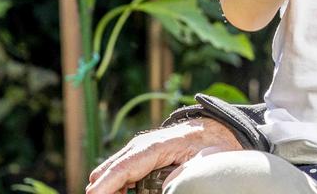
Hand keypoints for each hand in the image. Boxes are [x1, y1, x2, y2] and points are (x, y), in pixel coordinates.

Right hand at [86, 118, 240, 193]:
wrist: (214, 129)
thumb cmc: (211, 145)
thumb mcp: (204, 161)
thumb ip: (185, 173)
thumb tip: (168, 187)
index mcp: (156, 146)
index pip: (124, 167)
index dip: (106, 184)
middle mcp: (141, 145)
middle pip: (109, 170)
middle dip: (102, 187)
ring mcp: (139, 149)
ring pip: (111, 171)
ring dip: (110, 186)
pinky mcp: (140, 155)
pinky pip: (121, 170)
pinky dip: (117, 183)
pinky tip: (120, 192)